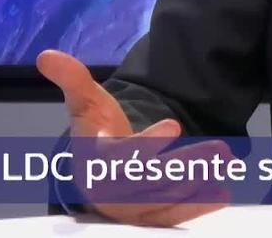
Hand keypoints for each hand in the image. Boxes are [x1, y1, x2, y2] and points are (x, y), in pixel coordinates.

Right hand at [36, 49, 228, 226]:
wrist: (93, 174)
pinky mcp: (149, 217)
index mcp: (97, 161)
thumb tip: (46, 55)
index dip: (148, 144)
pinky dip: (197, 205)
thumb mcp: (84, 104)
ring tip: (224, 160)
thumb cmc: (93, 134)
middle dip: (185, 164)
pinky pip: (173, 216)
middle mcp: (114, 189)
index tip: (173, 124)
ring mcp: (133, 207)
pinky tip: (221, 191)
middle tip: (217, 149)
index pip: (121, 157)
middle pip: (152, 180)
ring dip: (198, 181)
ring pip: (167, 198)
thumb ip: (71, 79)